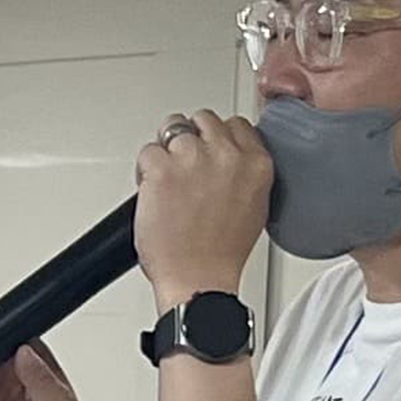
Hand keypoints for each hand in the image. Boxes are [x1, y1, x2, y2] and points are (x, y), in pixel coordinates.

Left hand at [133, 108, 270, 307]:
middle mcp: (226, 155)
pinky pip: (147, 152)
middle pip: (202, 119)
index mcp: (255, 164)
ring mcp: (193, 159)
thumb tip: (228, 158)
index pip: (236, 125)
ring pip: (172, 128)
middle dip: (190, 139)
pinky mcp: (162, 169)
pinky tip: (154, 192)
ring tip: (166, 182)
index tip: (208, 150)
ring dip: (166, 152)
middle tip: (183, 168)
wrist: (198, 281)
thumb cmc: (221, 254)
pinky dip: (145, 171)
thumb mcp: (256, 206)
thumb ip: (244, 172)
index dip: (216, 137)